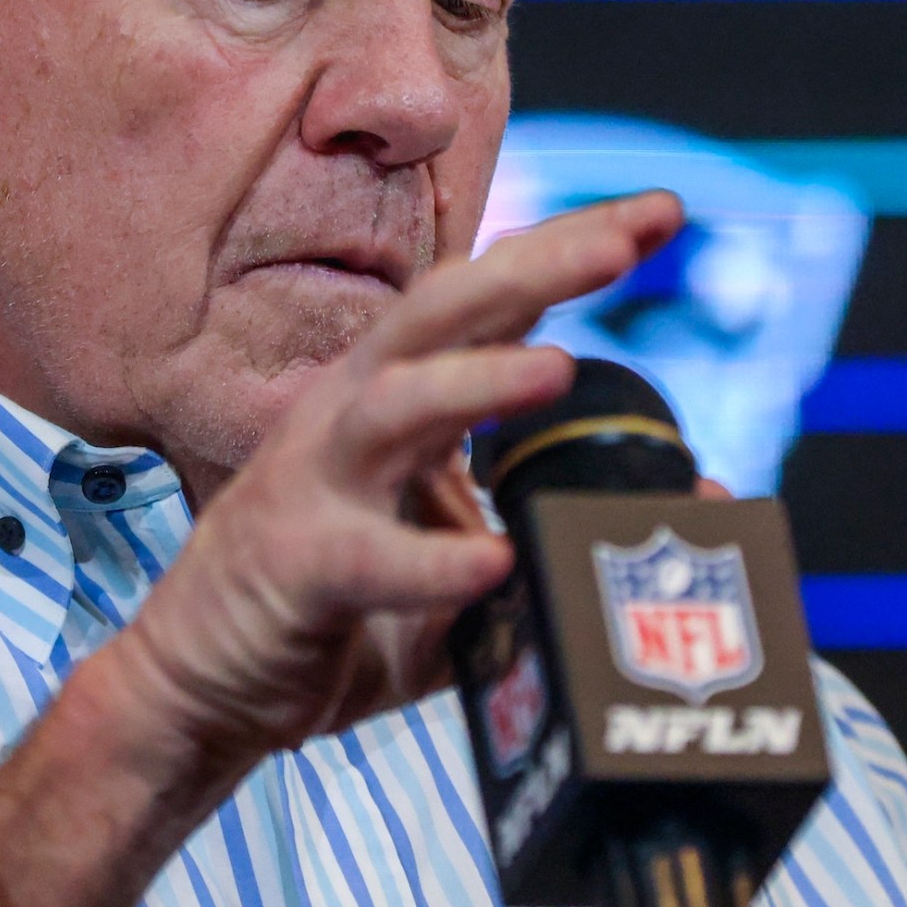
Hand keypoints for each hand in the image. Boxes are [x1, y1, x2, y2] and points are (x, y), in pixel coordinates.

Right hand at [96, 190, 684, 785]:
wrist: (204, 696)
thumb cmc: (338, 621)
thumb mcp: (468, 568)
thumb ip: (562, 527)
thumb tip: (702, 503)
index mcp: (401, 403)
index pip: (491, 304)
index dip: (569, 250)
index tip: (662, 210)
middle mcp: (353, 416)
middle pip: (442, 312)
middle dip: (533, 267)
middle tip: (624, 241)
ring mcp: (313, 483)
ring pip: (393, 408)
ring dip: (475, 383)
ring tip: (556, 370)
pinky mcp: (290, 564)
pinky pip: (363, 557)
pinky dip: (429, 560)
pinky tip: (491, 562)